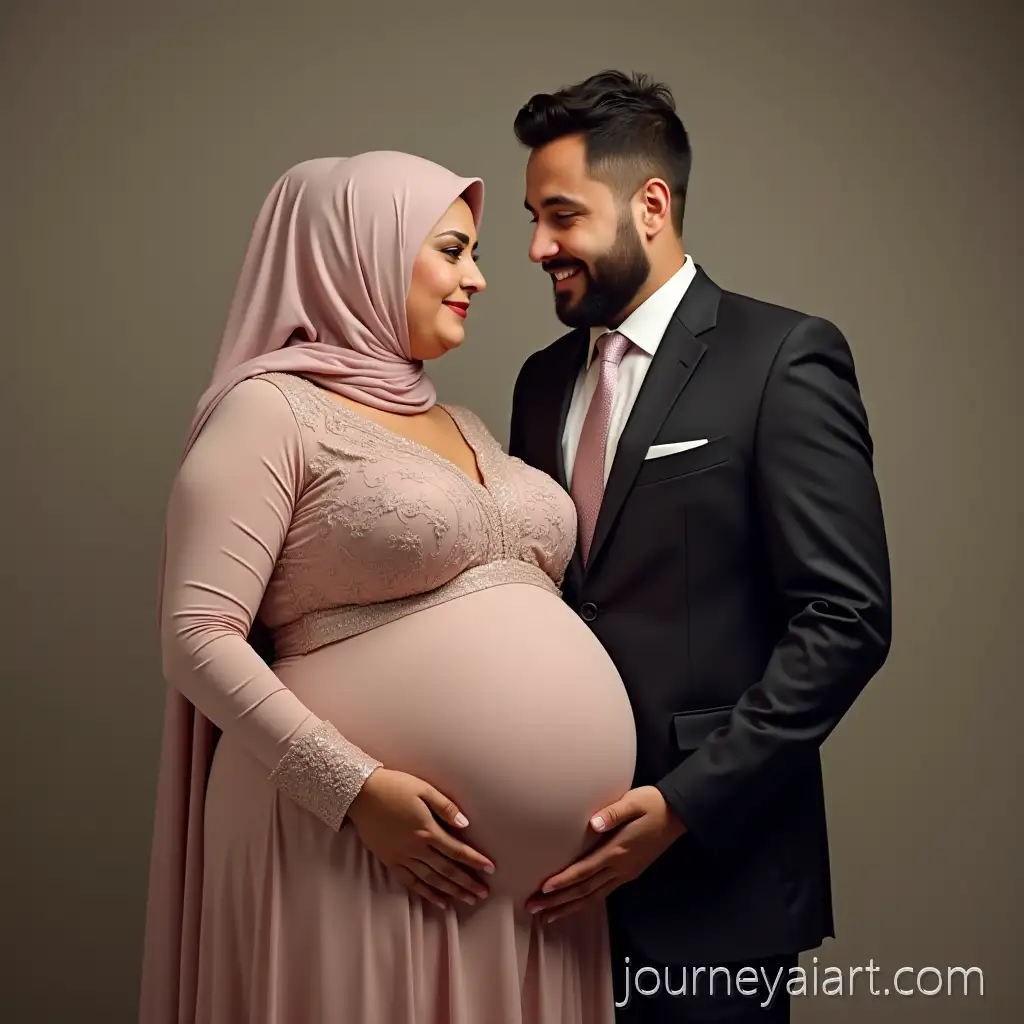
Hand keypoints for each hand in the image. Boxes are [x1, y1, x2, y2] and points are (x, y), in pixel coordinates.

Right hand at [347, 768, 494, 909]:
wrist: (361, 794)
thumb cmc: (395, 786)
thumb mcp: (424, 789)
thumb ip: (446, 807)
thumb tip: (466, 825)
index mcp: (427, 829)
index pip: (457, 850)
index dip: (475, 860)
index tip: (490, 869)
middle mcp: (416, 848)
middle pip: (447, 870)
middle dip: (467, 883)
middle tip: (482, 894)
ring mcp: (402, 857)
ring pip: (431, 880)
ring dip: (451, 891)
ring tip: (467, 900)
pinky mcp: (390, 861)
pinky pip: (411, 883)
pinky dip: (426, 894)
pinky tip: (439, 901)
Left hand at [526, 786, 685, 923]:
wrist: (678, 814)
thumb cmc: (652, 804)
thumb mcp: (634, 802)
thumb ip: (613, 813)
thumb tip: (593, 824)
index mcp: (618, 850)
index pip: (585, 871)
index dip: (563, 881)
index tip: (543, 889)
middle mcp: (620, 867)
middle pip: (585, 890)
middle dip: (558, 901)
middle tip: (533, 909)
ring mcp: (625, 873)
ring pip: (593, 897)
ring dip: (569, 908)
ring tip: (548, 918)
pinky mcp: (629, 872)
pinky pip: (603, 893)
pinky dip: (586, 902)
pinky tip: (575, 906)